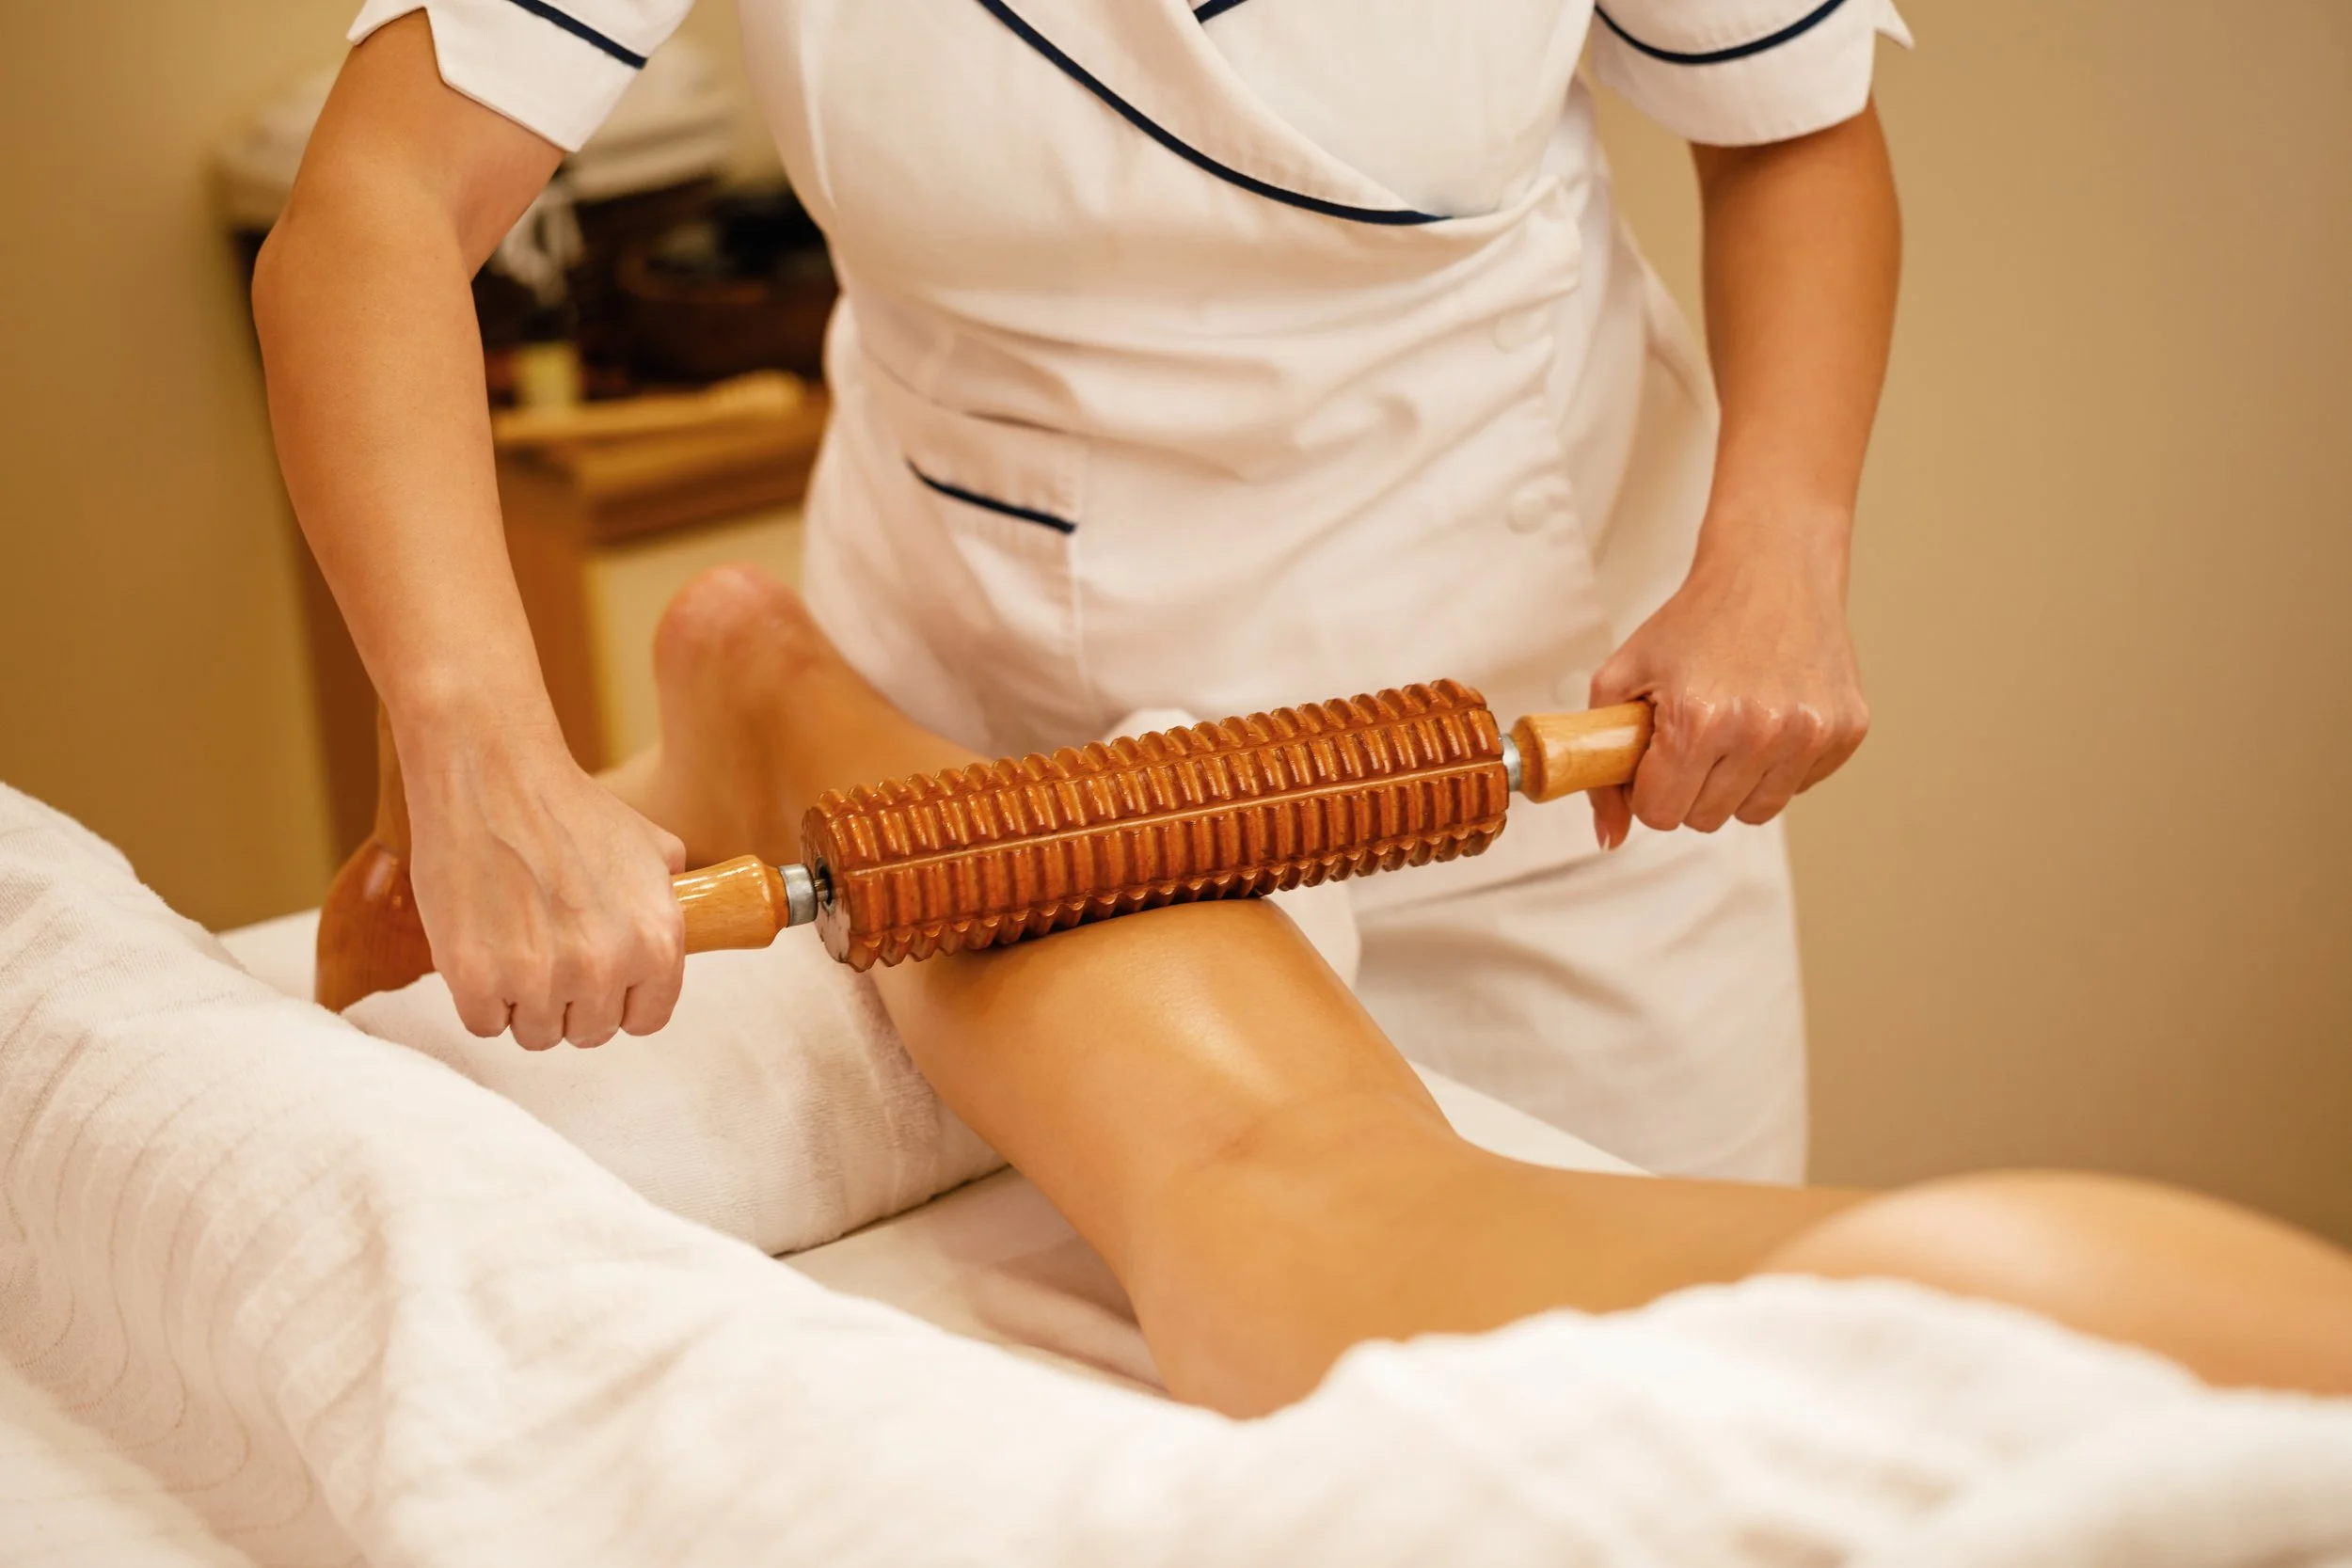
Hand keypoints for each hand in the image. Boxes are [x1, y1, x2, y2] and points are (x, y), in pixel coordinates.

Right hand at [400, 715, 687, 1047]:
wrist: (494, 776)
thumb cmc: (570, 807)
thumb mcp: (651, 848)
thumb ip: (671, 899)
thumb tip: (690, 920)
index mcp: (655, 942)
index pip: (646, 1019)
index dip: (621, 1003)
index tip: (600, 986)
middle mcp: (604, 967)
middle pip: (588, 1032)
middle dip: (570, 1002)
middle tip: (547, 956)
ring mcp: (538, 977)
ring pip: (535, 1033)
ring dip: (523, 1002)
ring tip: (514, 945)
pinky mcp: (475, 977)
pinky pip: (483, 1023)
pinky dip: (479, 996)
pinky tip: (482, 949)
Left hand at [1588, 531, 1868, 847]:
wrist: (1771, 569)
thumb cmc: (1693, 622)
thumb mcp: (1622, 678)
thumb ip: (1600, 762)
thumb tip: (1609, 839)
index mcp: (1699, 721)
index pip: (1660, 814)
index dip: (1650, 788)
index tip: (1657, 756)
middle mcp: (1761, 732)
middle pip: (1706, 819)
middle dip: (1690, 786)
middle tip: (1694, 734)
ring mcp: (1810, 733)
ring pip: (1756, 812)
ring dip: (1736, 782)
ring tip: (1733, 725)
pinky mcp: (1847, 730)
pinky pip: (1798, 787)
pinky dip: (1779, 764)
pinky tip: (1772, 713)